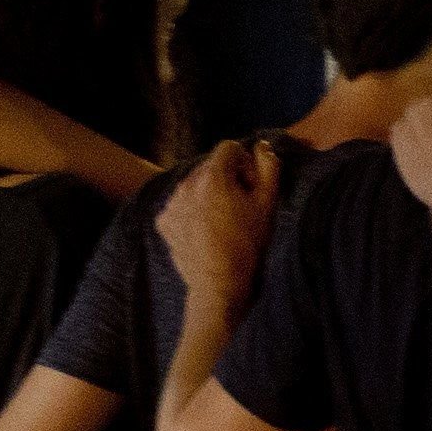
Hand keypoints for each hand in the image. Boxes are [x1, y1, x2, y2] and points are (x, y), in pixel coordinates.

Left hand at [162, 135, 281, 313]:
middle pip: (210, 166)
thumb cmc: (247, 244)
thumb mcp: (267, 204)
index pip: (229, 148)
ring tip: (222, 221)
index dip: (245, 164)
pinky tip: (205, 231)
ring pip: (194, 185)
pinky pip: (180, 205)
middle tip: (239, 206)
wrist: (218, 284)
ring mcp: (171, 203)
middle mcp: (186, 183)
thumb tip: (262, 146)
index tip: (251, 187)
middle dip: (227, 179)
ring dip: (208, 194)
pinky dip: (192, 211)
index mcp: (213, 176)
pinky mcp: (164, 222)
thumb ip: (268, 167)